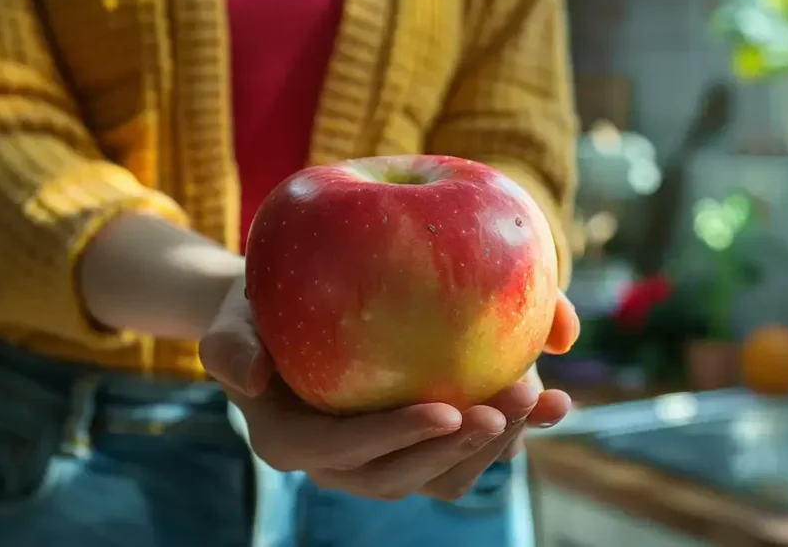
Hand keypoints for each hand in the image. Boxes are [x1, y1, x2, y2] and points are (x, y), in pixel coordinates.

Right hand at [199, 278, 578, 500]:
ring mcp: (387, 458)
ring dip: (497, 443)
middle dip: (461, 446)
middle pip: (405, 475)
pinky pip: (468, 448)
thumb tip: (248, 376)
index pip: (345, 450)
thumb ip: (227, 343)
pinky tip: (559, 399)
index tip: (446, 408)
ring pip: (446, 474)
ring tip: (543, 397)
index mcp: (292, 441)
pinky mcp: (424, 442)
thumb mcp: (229, 317)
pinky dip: (514, 429)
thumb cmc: (256, 311)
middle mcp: (342, 464)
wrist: (281, 317)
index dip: (396, 438)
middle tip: (510, 401)